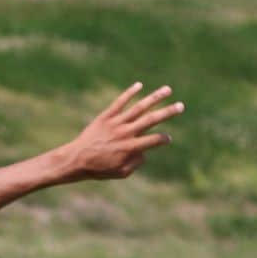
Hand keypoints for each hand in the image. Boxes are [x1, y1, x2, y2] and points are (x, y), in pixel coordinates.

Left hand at [58, 83, 183, 182]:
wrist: (75, 159)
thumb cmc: (98, 169)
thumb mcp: (120, 173)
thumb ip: (136, 163)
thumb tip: (145, 152)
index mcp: (131, 147)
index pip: (154, 140)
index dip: (163, 139)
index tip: (167, 139)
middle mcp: (126, 133)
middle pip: (151, 119)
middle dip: (168, 112)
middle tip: (181, 106)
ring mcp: (116, 123)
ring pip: (139, 107)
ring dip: (155, 98)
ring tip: (167, 90)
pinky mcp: (105, 117)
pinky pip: (119, 102)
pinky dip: (129, 93)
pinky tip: (139, 85)